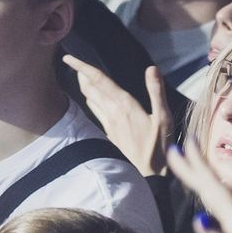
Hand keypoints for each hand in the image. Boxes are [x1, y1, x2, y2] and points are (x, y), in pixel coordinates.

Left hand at [62, 57, 170, 175]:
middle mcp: (112, 113)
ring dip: (85, 86)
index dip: (82, 67)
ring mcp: (109, 124)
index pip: (99, 80)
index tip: (68, 58)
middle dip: (80, 74)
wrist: (149, 175)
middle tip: (72, 62)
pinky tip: (94, 100)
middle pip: (90, 88)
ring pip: (91, 100)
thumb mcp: (163, 118)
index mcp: (124, 105)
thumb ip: (156, 92)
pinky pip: (96, 112)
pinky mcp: (109, 133)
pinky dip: (92, 100)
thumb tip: (151, 69)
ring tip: (81, 76)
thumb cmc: (159, 147)